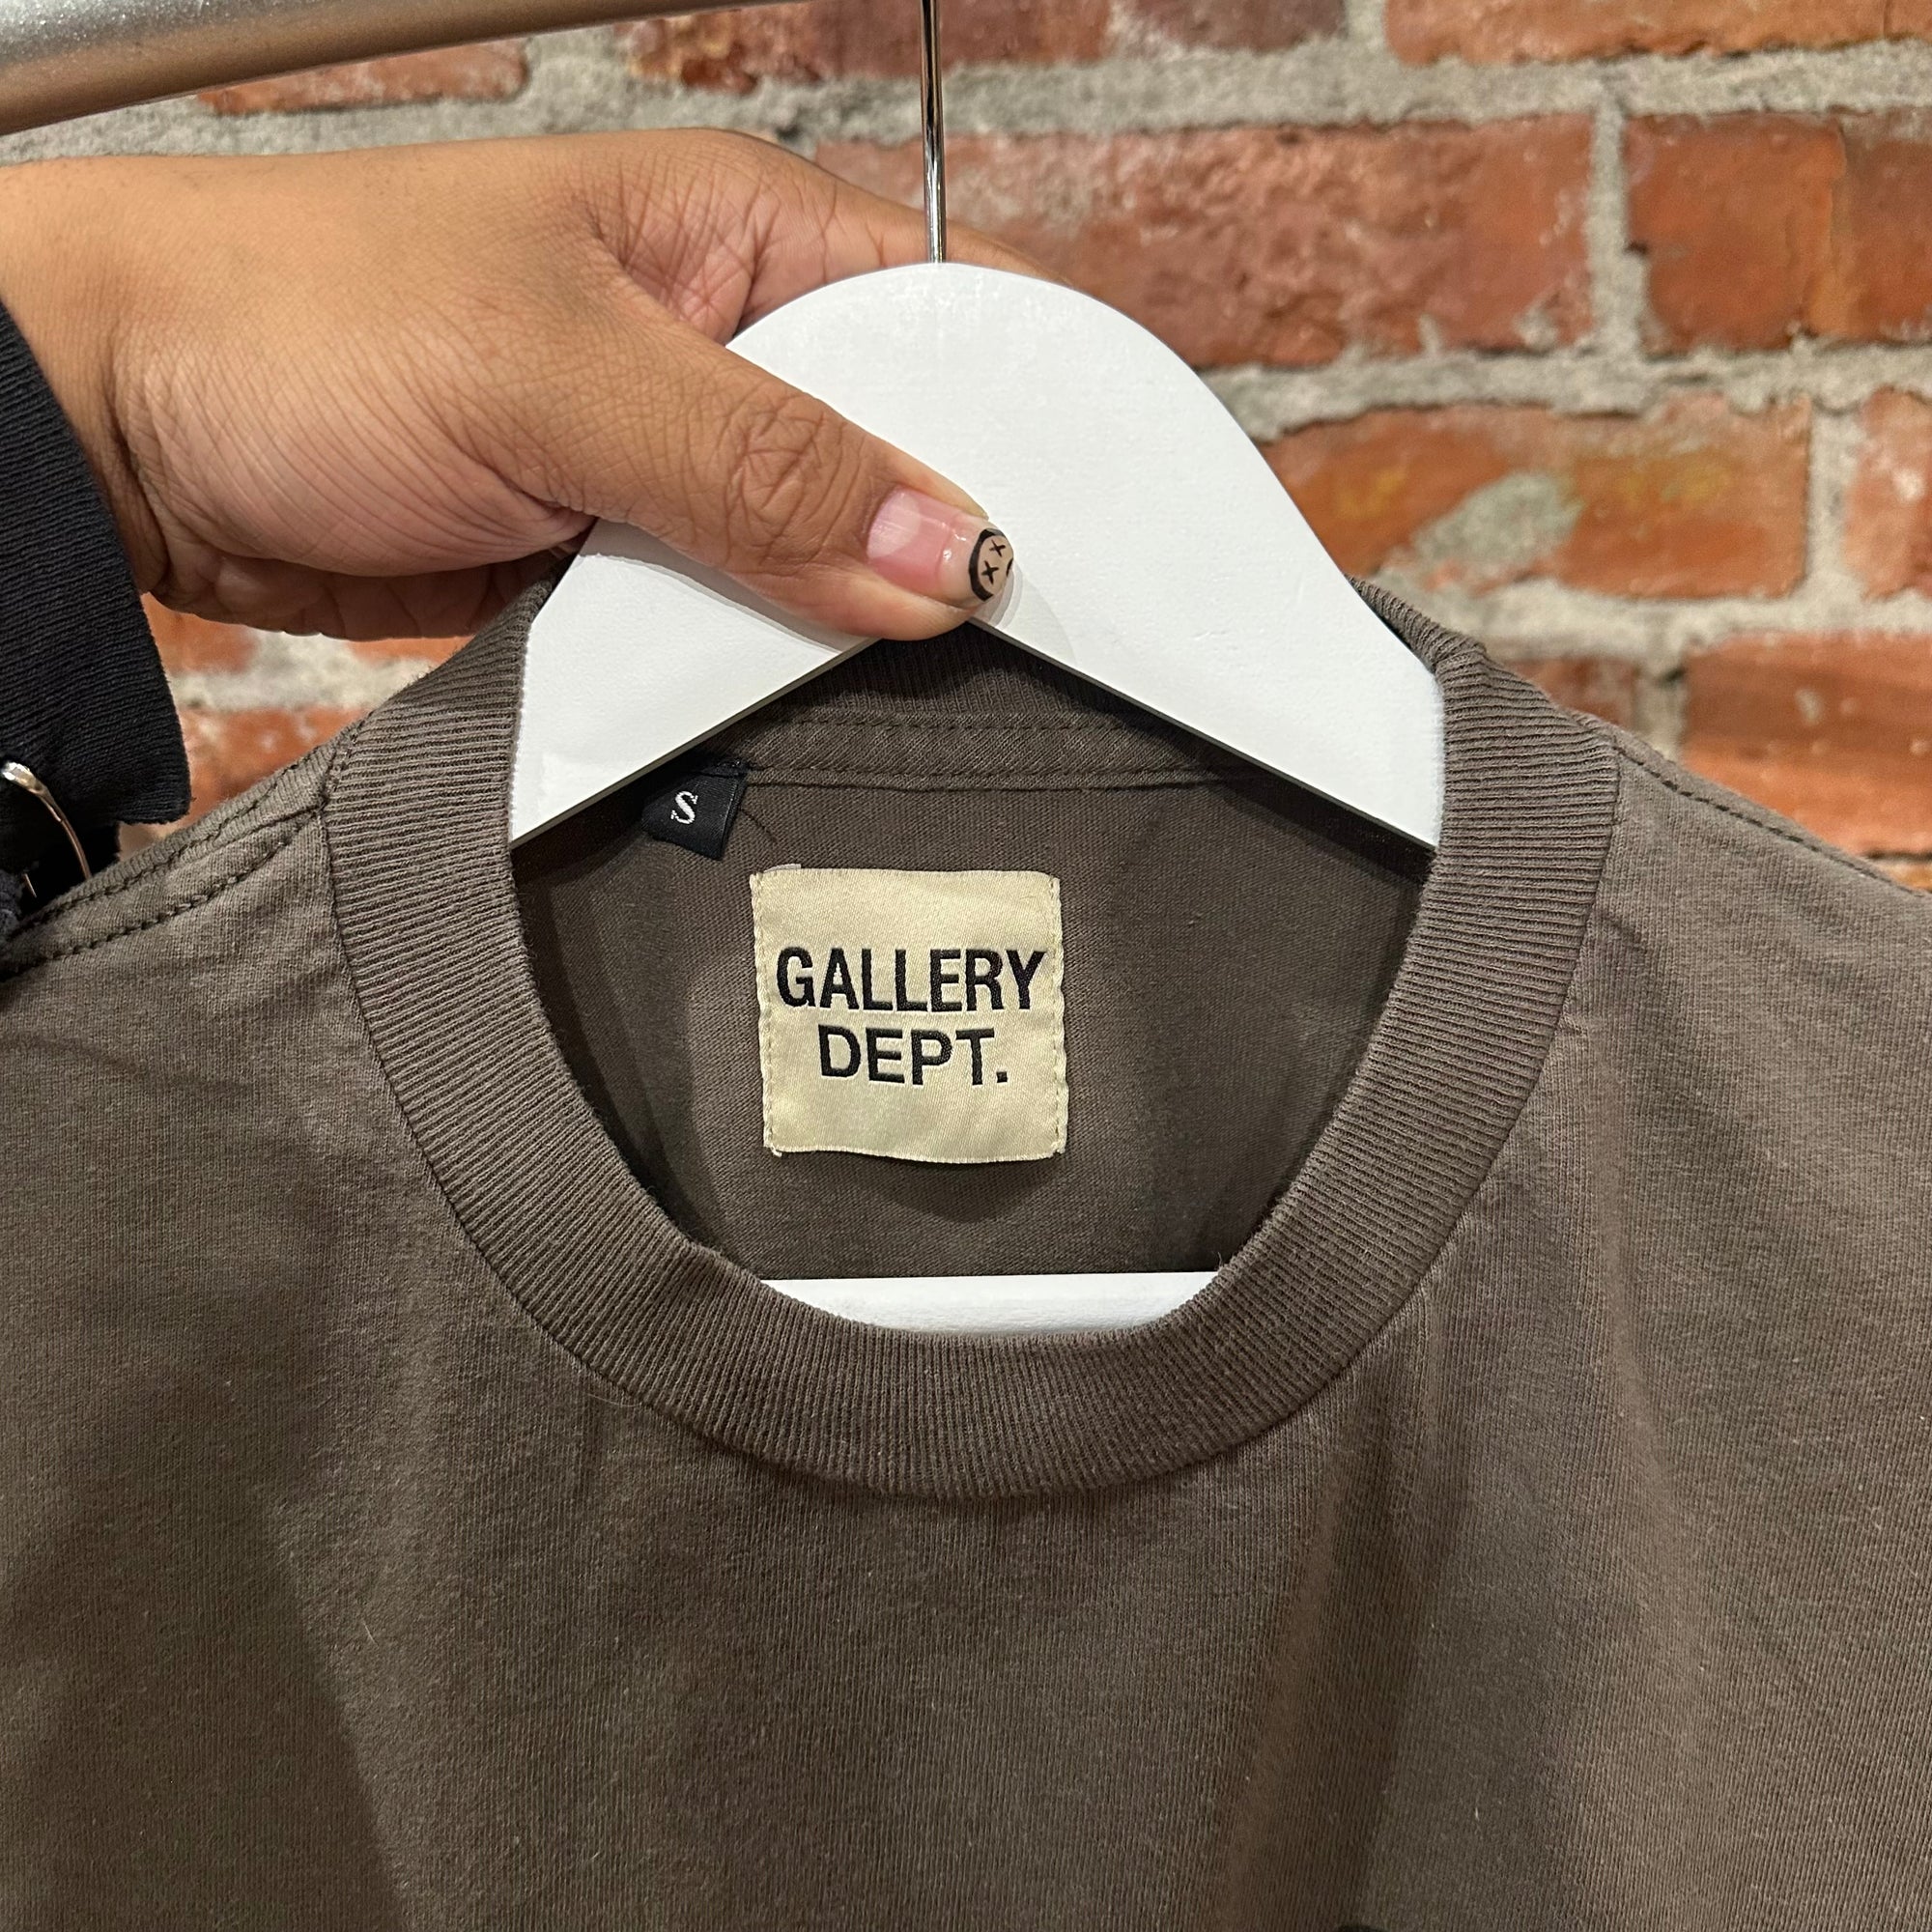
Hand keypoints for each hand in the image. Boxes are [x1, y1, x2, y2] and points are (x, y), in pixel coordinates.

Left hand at [0, 132, 1036, 642]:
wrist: (129, 433)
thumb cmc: (303, 320)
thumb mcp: (557, 373)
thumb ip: (759, 469)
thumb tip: (941, 552)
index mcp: (749, 236)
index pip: (958, 322)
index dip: (1044, 428)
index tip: (1113, 549)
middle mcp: (731, 351)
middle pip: (907, 462)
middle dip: (954, 555)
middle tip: (1023, 660)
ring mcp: (678, 471)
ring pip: (823, 566)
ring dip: (851, 635)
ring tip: (920, 708)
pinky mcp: (621, 571)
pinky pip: (729, 637)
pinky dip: (757, 684)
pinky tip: (793, 724)